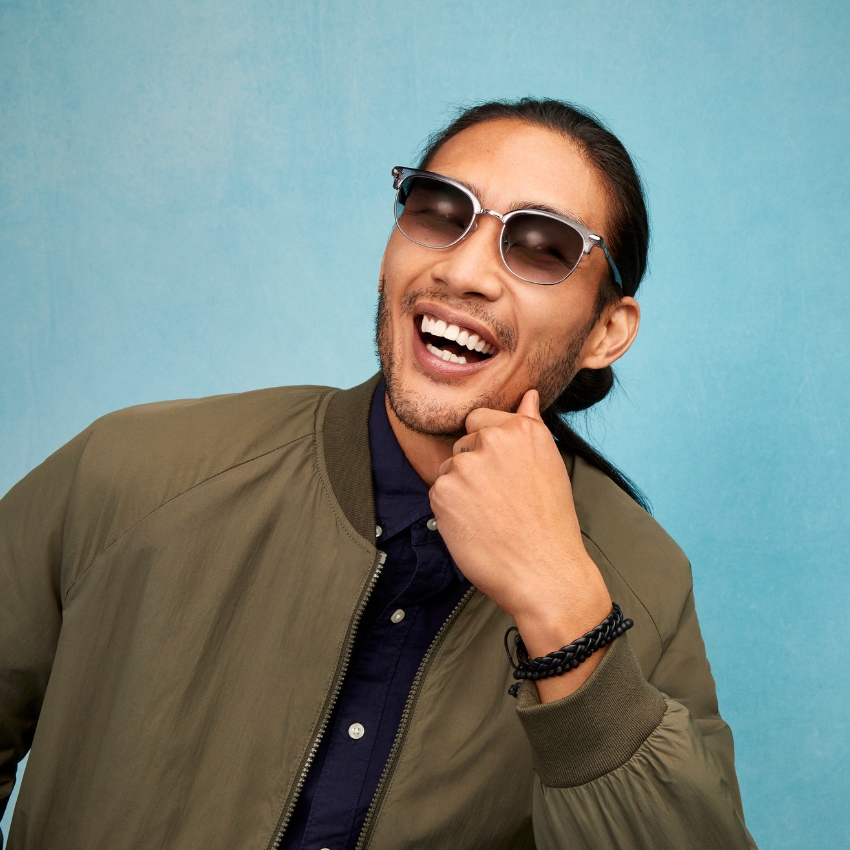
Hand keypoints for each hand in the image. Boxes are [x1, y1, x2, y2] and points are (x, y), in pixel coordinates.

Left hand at [429, 389, 612, 699]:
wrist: (545, 574)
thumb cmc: (551, 524)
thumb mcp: (550, 465)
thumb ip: (532, 425)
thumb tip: (529, 394)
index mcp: (520, 428)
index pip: (480, 420)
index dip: (488, 449)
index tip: (503, 475)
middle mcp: (491, 440)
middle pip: (463, 444)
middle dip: (474, 467)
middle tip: (502, 501)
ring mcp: (464, 464)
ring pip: (449, 469)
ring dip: (461, 489)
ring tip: (491, 517)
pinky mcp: (442, 490)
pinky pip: (438, 492)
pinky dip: (450, 509)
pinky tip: (476, 526)